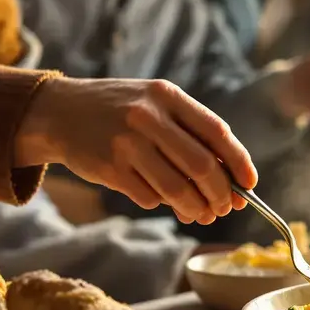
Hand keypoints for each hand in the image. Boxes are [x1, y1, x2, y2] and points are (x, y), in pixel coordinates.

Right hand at [15, 77, 257, 223]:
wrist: (59, 111)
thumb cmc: (121, 111)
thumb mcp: (156, 103)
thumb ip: (190, 133)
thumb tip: (229, 180)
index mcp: (167, 96)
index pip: (217, 132)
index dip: (239, 162)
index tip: (250, 185)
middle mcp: (148, 116)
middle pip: (201, 165)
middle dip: (220, 193)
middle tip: (225, 208)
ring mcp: (126, 143)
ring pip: (177, 187)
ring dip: (196, 207)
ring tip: (201, 214)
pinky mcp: (109, 168)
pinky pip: (149, 196)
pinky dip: (163, 203)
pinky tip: (165, 200)